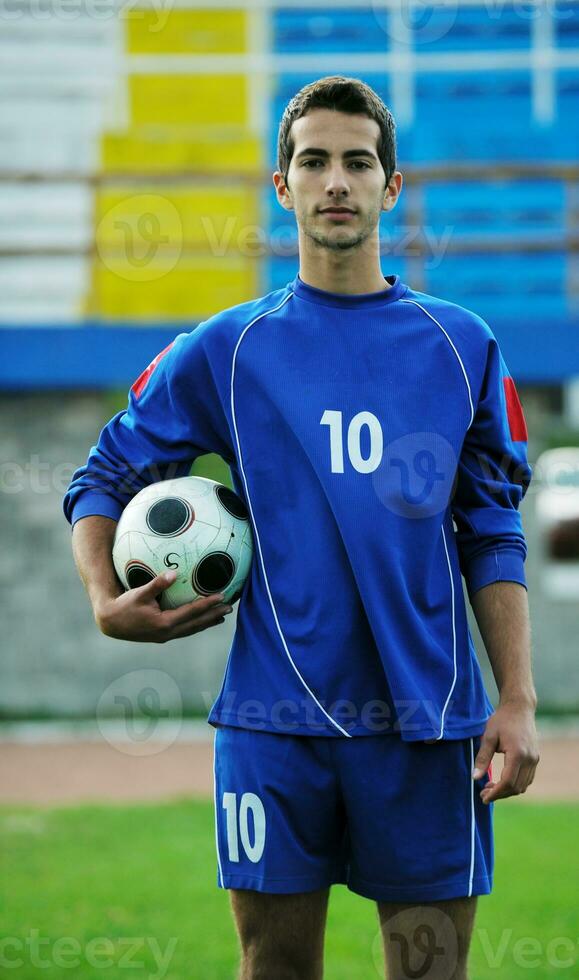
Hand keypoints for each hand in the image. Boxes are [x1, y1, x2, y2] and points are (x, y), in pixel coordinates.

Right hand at [95, 570, 232, 642]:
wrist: (110, 623)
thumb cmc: (124, 605)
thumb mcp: (139, 593)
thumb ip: (157, 584)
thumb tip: (174, 573)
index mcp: (164, 623)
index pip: (192, 612)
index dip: (208, 605)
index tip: (222, 597)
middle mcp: (167, 633)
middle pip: (196, 624)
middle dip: (214, 616)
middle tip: (229, 608)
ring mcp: (165, 636)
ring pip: (192, 629)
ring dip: (207, 623)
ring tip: (221, 617)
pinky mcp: (162, 636)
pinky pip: (184, 630)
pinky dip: (196, 625)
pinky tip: (201, 621)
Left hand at [472, 701, 539, 803]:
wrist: (519, 707)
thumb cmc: (501, 720)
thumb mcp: (488, 737)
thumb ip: (482, 758)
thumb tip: (475, 778)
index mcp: (517, 754)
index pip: (508, 782)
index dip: (496, 793)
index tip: (483, 797)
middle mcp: (530, 759)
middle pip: (516, 787)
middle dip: (500, 794)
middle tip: (483, 794)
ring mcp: (535, 759)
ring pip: (523, 785)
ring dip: (507, 790)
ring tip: (490, 787)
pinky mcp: (536, 758)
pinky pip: (527, 778)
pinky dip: (515, 784)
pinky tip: (502, 781)